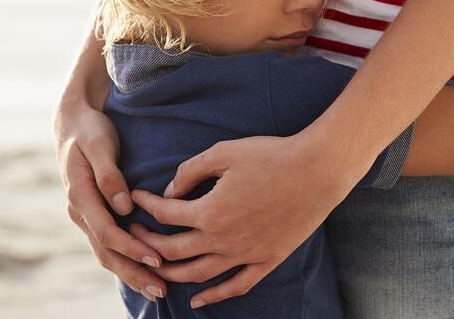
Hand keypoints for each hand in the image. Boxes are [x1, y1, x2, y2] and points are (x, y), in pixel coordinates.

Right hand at [53, 102, 166, 301]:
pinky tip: (145, 271)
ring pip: (107, 253)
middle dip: (134, 273)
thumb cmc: (90, 130)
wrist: (73, 122)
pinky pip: (109, 244)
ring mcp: (86, 215)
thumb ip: (109, 175)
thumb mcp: (99, 144)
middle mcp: (80, 211)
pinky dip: (126, 261)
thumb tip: (123, 207)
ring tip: (157, 289)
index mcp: (80, 196)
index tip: (158, 259)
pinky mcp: (95, 214)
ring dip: (131, 273)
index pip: (107, 232)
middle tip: (161, 290)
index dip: (133, 249)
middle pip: (107, 252)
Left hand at [128, 133, 356, 308]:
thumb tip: (171, 189)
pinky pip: (236, 286)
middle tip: (136, 233)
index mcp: (210, 211)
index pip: (166, 214)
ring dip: (172, 273)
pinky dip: (215, 296)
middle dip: (149, 241)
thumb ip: (192, 171)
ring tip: (156, 267)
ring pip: (199, 275)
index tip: (138, 197)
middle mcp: (223, 239)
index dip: (147, 205)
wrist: (316, 170)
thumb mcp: (225, 153)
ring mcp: (246, 254)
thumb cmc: (272, 155)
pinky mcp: (267, 260)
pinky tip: (198, 301)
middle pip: (174, 250)